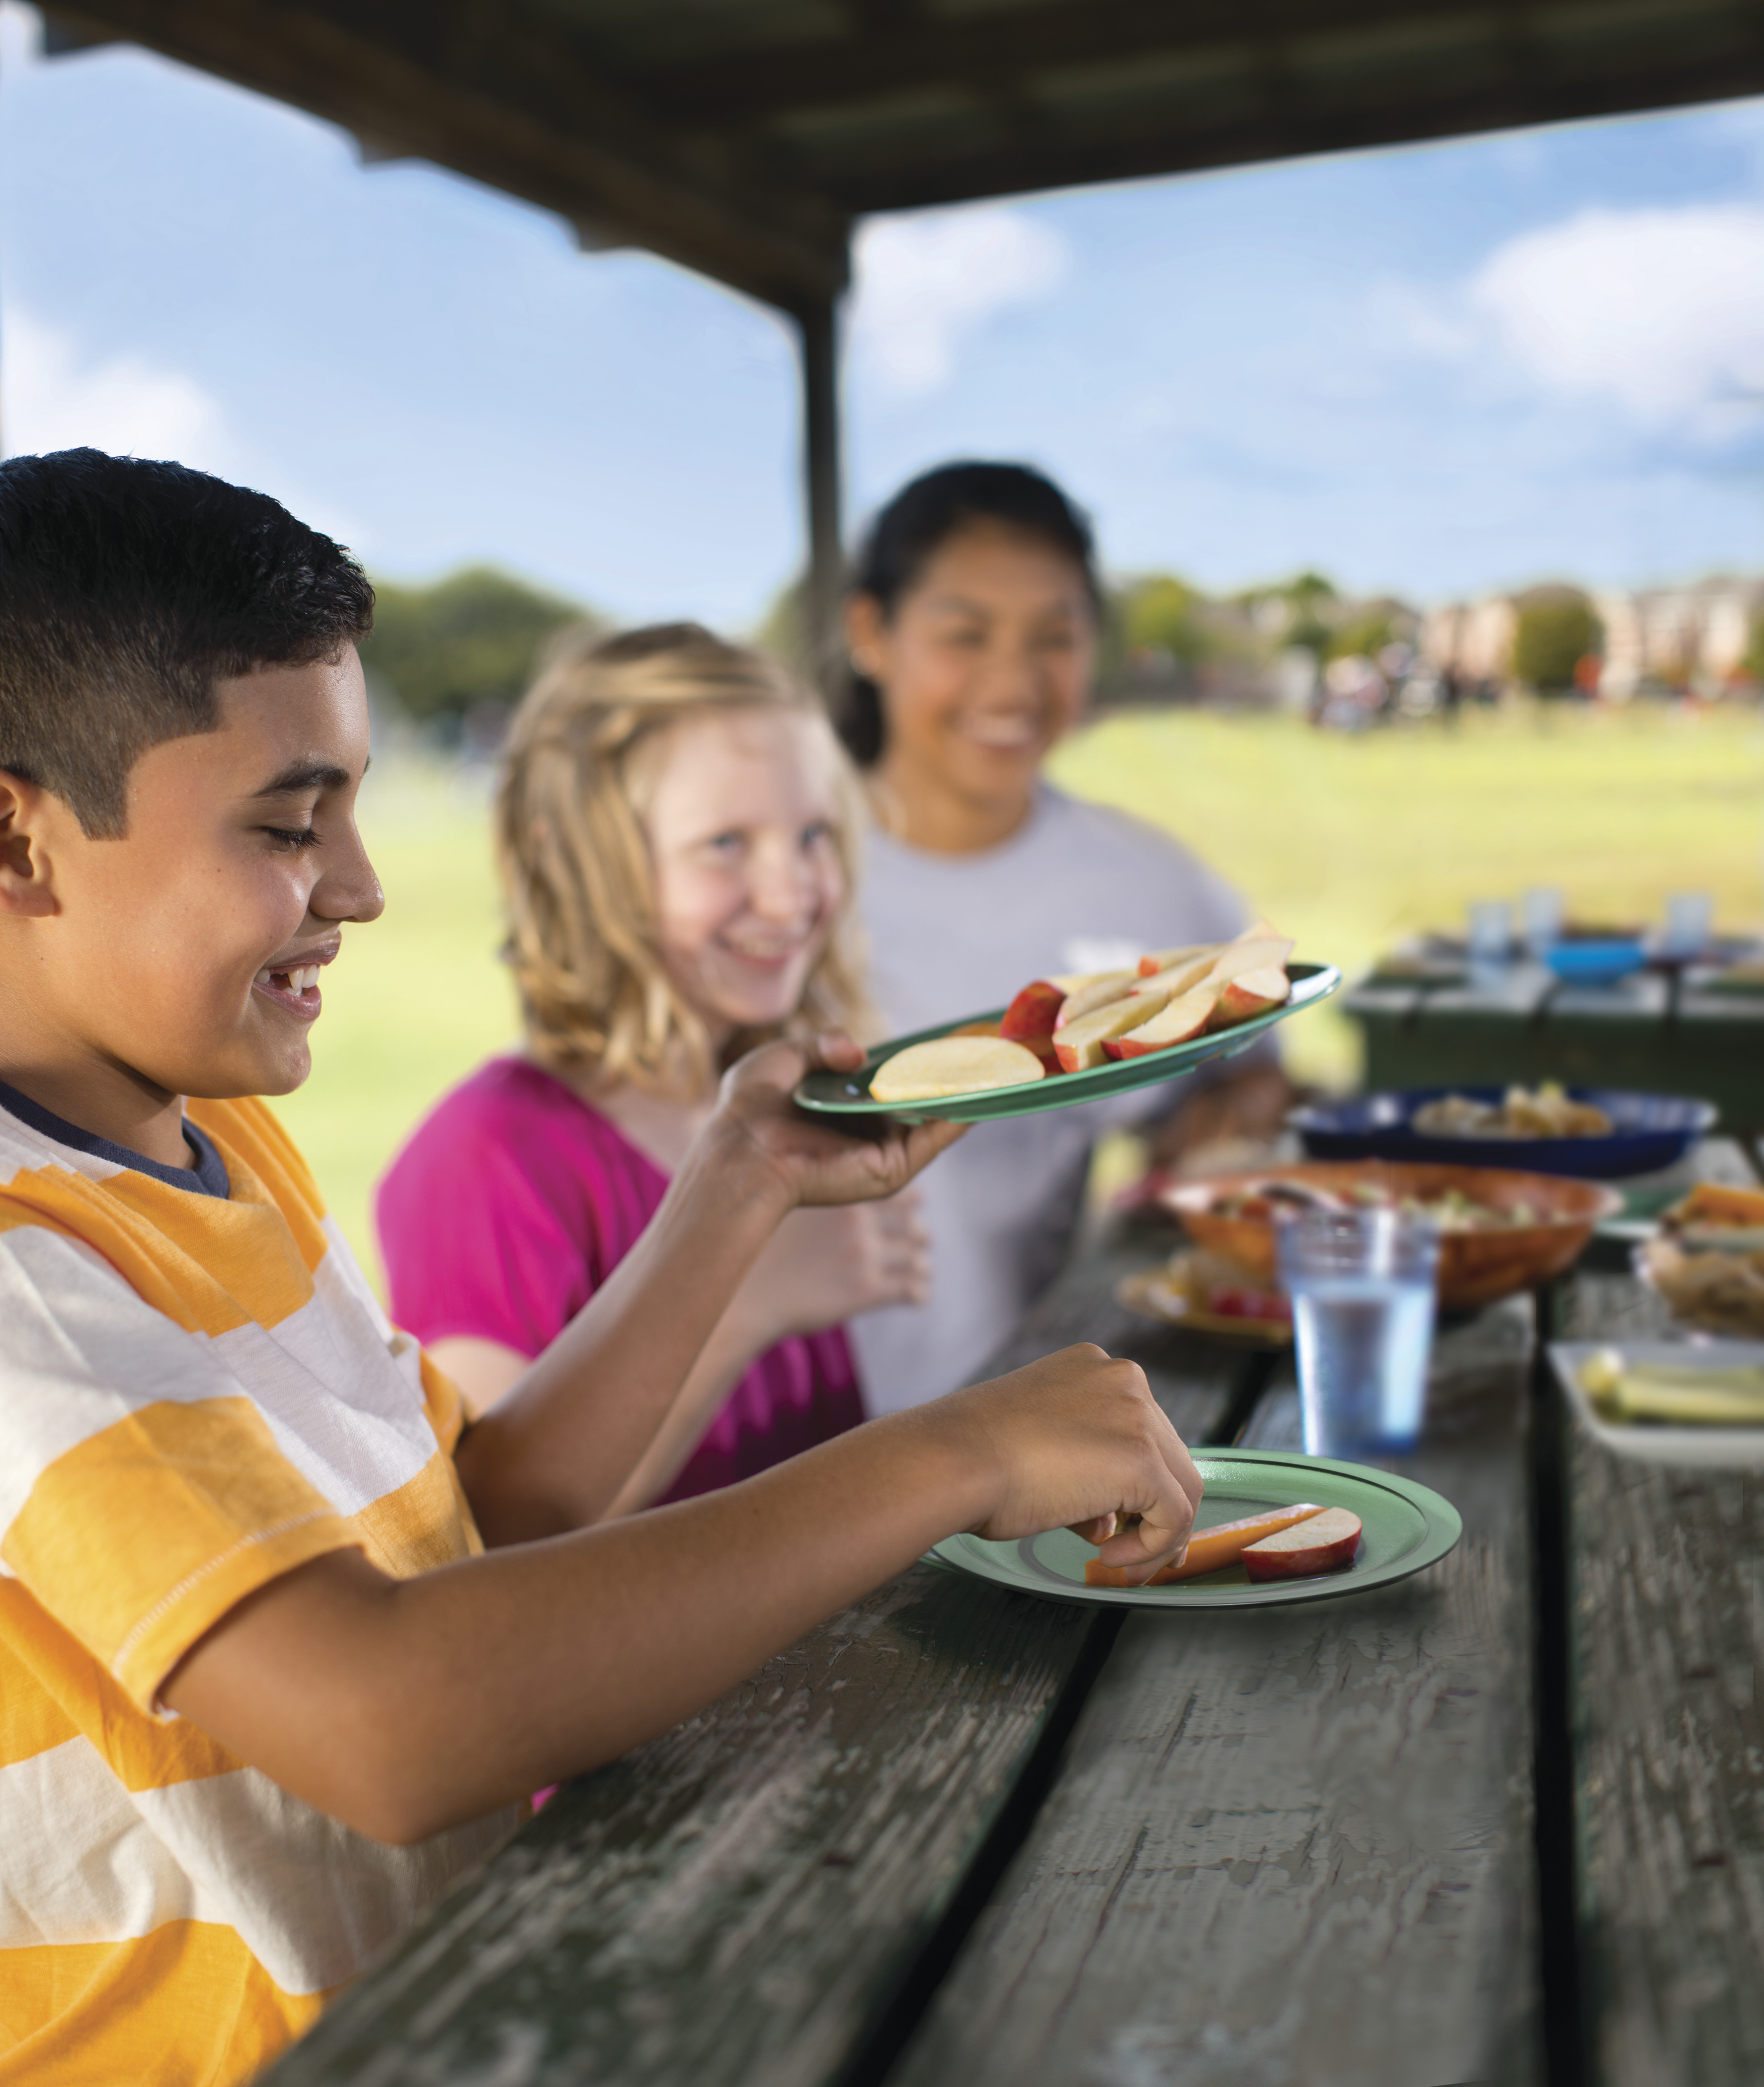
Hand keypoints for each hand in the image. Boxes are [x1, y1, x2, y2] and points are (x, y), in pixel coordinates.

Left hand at [706, 1033, 965, 1211]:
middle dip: (956, 1076)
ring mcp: (883, 1152)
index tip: (955, 1036)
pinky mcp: (889, 1170)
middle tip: (990, 1044)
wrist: (740, 1148)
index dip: (923, 1060)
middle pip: (924, 1101)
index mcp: (848, 1106)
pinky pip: (933, 1139)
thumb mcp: (789, 1056)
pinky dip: (959, 1115)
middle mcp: (870, 1131)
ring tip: (997, 1059)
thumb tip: (861, 1052)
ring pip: (936, 1119)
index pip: (896, 1082)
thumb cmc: (752, 1106)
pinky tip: (979, 1089)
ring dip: (966, 1091)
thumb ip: (826, 1044)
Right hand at [737, 1191, 929, 1347]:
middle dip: (916, 1233)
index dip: (909, 1200)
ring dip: (918, 1264)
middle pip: (915, 1222)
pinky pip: (912, 1290)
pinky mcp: (866, 1290)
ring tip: (915, 1269)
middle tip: (912, 1241)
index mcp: (843, 1192)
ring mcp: (865, 1255)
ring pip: (918, 1257)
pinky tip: (914, 1296)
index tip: (908, 1208)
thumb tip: (847, 1182)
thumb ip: (825, 1192)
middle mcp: (859, 1219)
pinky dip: (918, 1293)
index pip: (902, 1189)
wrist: (747, 1295)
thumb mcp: (790, 1203)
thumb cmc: (762, 1246)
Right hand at [930, 1345, 1204, 1582]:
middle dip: (1152, 1508)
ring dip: (1157, 1533)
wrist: (953, 1459)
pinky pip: (1174, 1516)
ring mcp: (1138, 1416)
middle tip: (1130, 1550)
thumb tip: (1107, 1518)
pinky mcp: (1143, 1460)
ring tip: (1120, 1562)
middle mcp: (1124, 1380)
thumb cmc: (974, 1456)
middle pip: (1168, 1454)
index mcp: (1093, 1366)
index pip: (1139, 1427)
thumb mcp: (1035, 1442)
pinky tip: (1111, 1560)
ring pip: (1181, 1486)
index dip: (1133, 1480)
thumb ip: (1081, 1467)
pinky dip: (1153, 1548)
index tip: (1119, 1519)